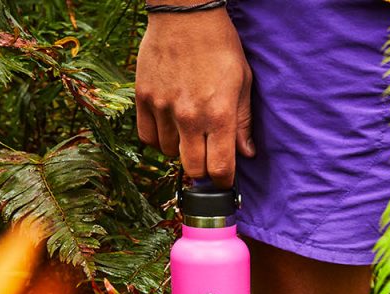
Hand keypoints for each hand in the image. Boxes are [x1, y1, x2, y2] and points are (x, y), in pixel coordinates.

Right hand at [135, 6, 254, 185]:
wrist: (185, 13)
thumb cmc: (220, 46)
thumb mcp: (242, 82)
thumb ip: (243, 122)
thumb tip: (246, 154)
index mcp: (219, 114)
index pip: (219, 169)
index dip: (223, 181)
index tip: (224, 179)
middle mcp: (189, 116)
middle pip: (192, 169)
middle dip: (202, 170)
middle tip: (207, 157)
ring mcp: (163, 108)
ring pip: (168, 154)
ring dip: (180, 150)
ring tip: (188, 131)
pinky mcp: (143, 98)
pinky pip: (147, 137)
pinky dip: (158, 138)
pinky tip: (169, 126)